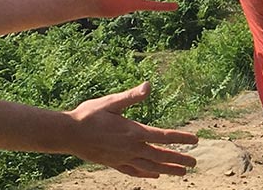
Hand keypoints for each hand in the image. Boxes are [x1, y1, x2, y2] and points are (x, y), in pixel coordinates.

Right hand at [66, 82, 197, 178]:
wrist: (66, 134)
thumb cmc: (88, 115)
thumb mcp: (111, 102)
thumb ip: (131, 96)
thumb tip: (148, 85)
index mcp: (133, 131)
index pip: (163, 136)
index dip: (181, 139)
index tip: (195, 141)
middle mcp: (130, 148)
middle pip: (160, 155)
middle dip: (179, 159)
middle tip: (195, 163)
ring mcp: (122, 158)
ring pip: (149, 167)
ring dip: (167, 169)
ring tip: (182, 173)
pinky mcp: (113, 163)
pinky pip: (133, 171)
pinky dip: (146, 174)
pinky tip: (154, 175)